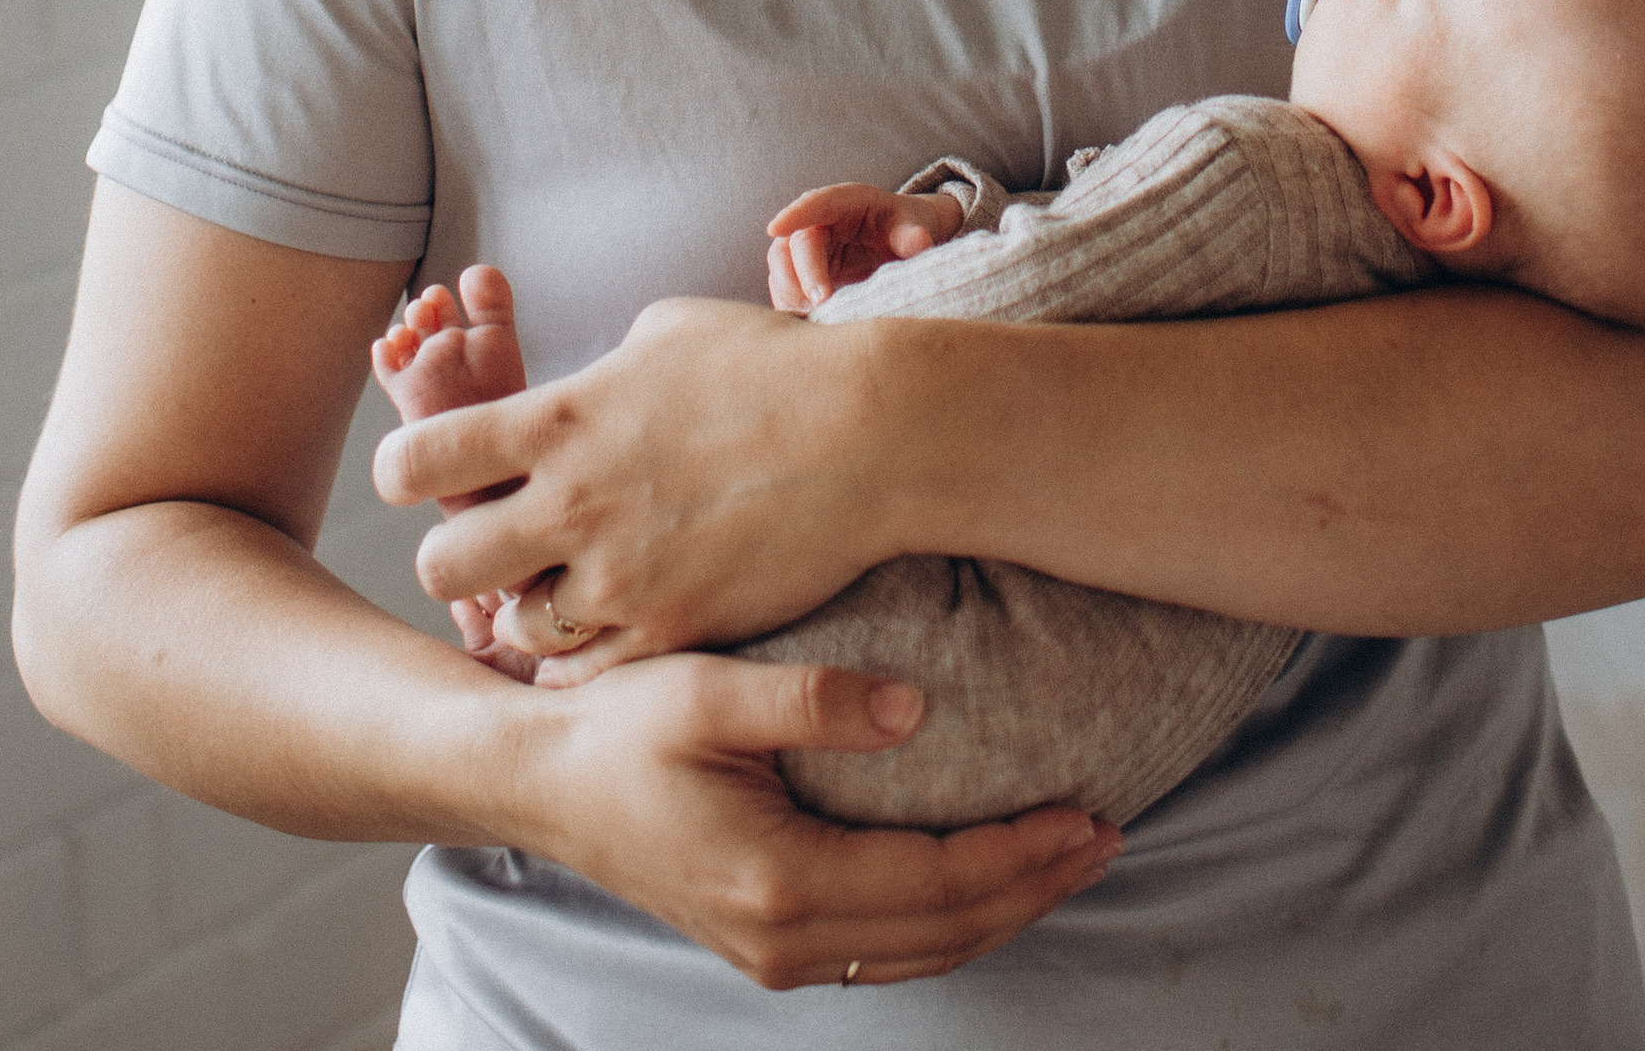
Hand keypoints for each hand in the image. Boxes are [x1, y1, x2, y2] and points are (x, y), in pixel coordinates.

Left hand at [373, 296, 911, 673]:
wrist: (871, 434)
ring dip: (531, 606)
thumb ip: (602, 372)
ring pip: (514, 624)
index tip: (430, 474)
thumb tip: (582, 390)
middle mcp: (571, 503)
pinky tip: (609, 627)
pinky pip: (584, 670)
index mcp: (559, 419)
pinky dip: (584, 655)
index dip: (408, 470)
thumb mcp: (668, 331)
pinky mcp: (669, 631)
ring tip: (572, 583)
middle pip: (441, 564)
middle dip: (459, 555)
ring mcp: (619, 576)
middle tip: (500, 543)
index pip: (416, 461)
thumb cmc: (776, 365)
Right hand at [501, 648, 1118, 987]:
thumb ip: (816, 699)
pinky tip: (984, 883)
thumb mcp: (710, 690)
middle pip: (945, 930)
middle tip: (1109, 833)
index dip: (1023, 853)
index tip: (1090, 810)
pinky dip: (950, 924)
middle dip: (1035, 885)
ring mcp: (773, 952)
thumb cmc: (619, 728)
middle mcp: (784, 938)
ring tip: (1070, 857)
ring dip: (1003, 910)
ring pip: (920, 953)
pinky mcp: (765, 943)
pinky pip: (885, 952)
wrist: (536, 783)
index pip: (939, 882)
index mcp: (782, 880)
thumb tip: (921, 707)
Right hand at [766, 181, 965, 312]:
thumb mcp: (912, 225)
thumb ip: (912, 234)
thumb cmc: (903, 227)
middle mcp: (819, 222)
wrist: (898, 243)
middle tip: (821, 302)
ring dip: (791, 291)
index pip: (816, 202)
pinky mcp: (802, 274)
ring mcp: (807, 248)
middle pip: (795, 242)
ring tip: (814, 315)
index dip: (795, 214)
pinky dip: (790, 304)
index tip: (775, 227)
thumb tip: (919, 241)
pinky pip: (784, 287)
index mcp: (845, 202)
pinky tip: (806, 321)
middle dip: (804, 272)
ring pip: (781, 264)